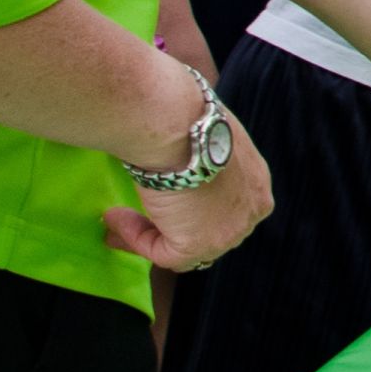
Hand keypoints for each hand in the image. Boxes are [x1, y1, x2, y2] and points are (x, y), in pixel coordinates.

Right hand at [103, 109, 274, 272]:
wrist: (178, 124)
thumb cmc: (187, 118)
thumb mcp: (205, 137)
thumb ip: (200, 158)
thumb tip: (174, 162)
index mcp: (255, 182)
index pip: (226, 208)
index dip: (193, 209)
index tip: (164, 200)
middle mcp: (250, 212)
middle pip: (208, 230)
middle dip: (172, 226)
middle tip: (137, 216)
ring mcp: (227, 234)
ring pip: (183, 246)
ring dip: (146, 231)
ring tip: (116, 216)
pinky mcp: (196, 246)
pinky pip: (160, 253)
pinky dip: (134, 237)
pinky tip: (114, 216)